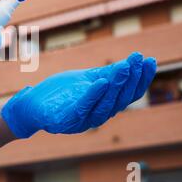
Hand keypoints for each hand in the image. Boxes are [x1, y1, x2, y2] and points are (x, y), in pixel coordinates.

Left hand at [1, 52, 156, 137]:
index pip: (128, 95)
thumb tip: (129, 64)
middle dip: (132, 80)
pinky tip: (101, 81)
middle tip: (140, 61)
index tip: (150, 60)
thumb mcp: (84, 80)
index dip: (140, 79)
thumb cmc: (59, 93)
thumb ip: (105, 75)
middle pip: (120, 100)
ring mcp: (82, 120)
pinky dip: (93, 95)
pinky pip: (83, 107)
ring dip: (116, 85)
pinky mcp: (66, 120)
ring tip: (125, 67)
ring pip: (105, 105)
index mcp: (104, 107)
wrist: (32, 104)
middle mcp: (97, 116)